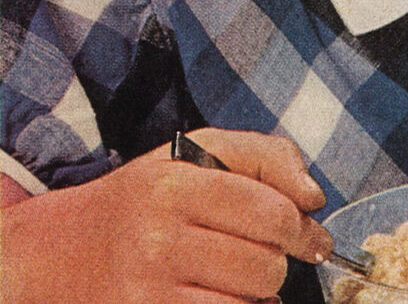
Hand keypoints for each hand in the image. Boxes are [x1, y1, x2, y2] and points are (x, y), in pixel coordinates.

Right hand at [0, 128, 331, 302]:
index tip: (311, 238)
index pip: (274, 213)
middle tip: (264, 255)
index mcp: (176, 185)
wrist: (58, 250)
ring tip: (236, 275)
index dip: (305, 230)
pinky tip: (221, 297)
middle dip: (277, 261)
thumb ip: (266, 158)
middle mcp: (158, 237)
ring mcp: (147, 285)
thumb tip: (313, 198)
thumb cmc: (144, 199)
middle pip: (267, 264)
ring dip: (257, 292)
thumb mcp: (196, 155)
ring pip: (249, 300)